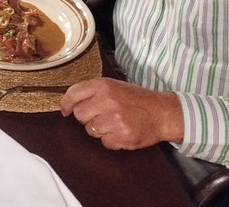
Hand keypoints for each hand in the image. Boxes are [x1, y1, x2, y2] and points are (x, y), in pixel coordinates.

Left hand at [61, 78, 182, 149]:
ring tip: (115, 123)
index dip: (66, 103)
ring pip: (91, 130)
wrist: (163, 113)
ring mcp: (114, 119)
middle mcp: (107, 101)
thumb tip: (71, 102)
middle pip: (80, 115)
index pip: (74, 93)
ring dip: (100, 130)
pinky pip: (104, 142)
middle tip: (102, 116)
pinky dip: (111, 140)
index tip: (65, 110)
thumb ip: (93, 92)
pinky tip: (121, 132)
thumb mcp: (115, 86)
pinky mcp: (122, 136)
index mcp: (104, 85)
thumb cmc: (138, 100)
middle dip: (88, 118)